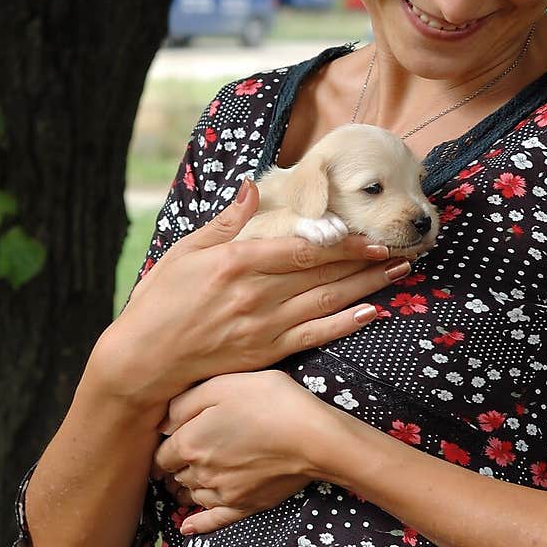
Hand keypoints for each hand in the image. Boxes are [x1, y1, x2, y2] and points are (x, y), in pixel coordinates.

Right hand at [99, 178, 411, 412]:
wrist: (144, 360)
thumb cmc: (160, 301)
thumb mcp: (186, 251)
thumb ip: (226, 221)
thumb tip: (253, 186)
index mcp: (237, 263)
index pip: (304, 249)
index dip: (344, 242)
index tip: (372, 234)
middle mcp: (256, 295)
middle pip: (324, 273)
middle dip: (367, 260)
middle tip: (402, 248)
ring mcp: (264, 326)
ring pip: (327, 302)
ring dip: (367, 287)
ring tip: (399, 274)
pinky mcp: (267, 352)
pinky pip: (316, 336)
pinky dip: (346, 324)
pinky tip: (371, 312)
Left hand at [150, 369, 335, 535]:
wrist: (314, 437)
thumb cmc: (270, 403)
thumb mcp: (223, 385)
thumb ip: (184, 404)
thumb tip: (163, 424)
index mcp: (190, 443)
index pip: (161, 453)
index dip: (164, 446)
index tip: (171, 440)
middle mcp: (201, 472)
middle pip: (176, 475)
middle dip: (175, 467)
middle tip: (181, 457)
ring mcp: (223, 493)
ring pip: (192, 495)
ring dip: (186, 488)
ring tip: (187, 481)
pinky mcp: (245, 505)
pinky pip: (214, 521)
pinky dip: (198, 525)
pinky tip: (188, 528)